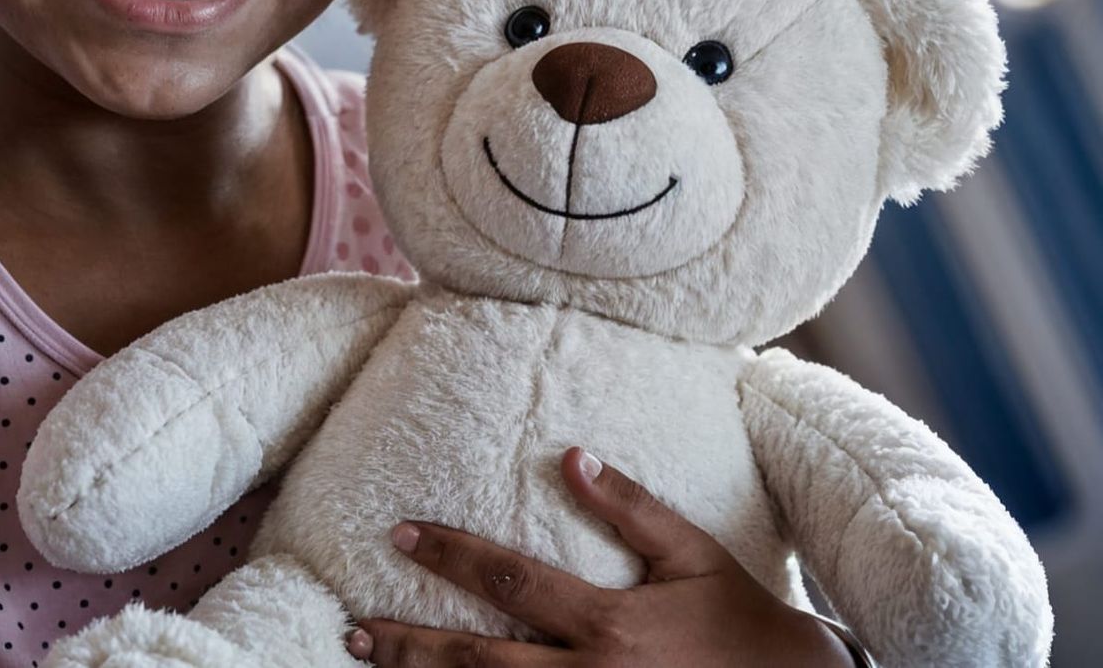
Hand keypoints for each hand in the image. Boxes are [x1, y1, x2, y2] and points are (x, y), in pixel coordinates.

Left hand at [345, 447, 856, 665]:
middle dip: (411, 646)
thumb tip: (574, 456)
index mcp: (607, 622)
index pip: (507, 579)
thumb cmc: (745, 625)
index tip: (401, 535)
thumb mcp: (695, 555)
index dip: (448, 554)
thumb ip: (633, 507)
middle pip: (479, 663)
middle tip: (357, 628)